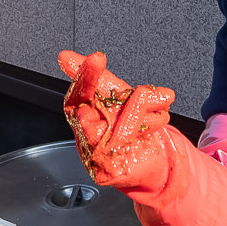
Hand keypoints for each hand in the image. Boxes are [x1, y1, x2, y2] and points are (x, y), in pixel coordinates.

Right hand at [57, 50, 177, 189]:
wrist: (152, 160)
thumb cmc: (132, 127)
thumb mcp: (117, 94)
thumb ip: (97, 76)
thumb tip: (65, 57)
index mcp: (80, 112)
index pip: (77, 91)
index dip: (86, 74)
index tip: (97, 58)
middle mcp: (83, 132)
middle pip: (100, 106)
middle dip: (130, 96)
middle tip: (146, 91)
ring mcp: (93, 152)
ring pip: (116, 122)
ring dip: (144, 108)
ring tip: (161, 101)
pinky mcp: (107, 168)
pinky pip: (127, 140)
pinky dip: (148, 125)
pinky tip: (157, 119)